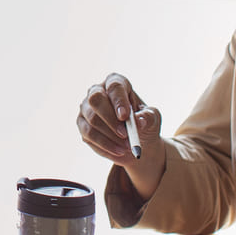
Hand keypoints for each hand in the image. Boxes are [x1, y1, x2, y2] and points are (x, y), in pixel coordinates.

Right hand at [76, 73, 165, 198]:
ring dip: (111, 136)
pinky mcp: (82, 126)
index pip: (114, 86)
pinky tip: (119, 151)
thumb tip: (140, 121)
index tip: (125, 116)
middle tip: (125, 134)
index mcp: (116, 83)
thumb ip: (149, 117)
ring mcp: (86, 108)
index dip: (118, 101)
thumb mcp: (153, 119)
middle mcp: (97, 91)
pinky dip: (106, 146)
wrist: (135, 142)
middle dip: (110, 118)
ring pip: (92, 120)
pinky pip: (89, 136)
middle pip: (96, 100)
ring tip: (128, 146)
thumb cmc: (144, 123)